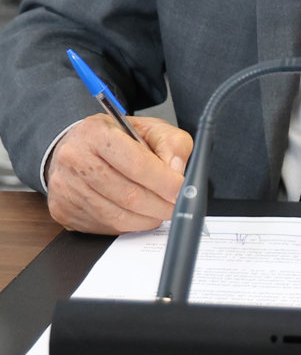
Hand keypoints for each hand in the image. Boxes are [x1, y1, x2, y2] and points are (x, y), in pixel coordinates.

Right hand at [45, 114, 192, 234]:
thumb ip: (170, 143)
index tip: (181, 189)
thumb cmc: (113, 137)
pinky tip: (139, 215)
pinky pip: (105, 226)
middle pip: (128, 195)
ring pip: (117, 216)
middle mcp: (75, 160)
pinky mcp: (64, 211)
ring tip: (160, 211)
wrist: (74, 147)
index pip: (136, 164)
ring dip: (147, 218)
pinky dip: (129, 225)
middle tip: (176, 205)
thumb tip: (176, 170)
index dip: (164, 181)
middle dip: (160, 205)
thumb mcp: (148, 127)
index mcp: (96, 134)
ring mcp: (66, 188)